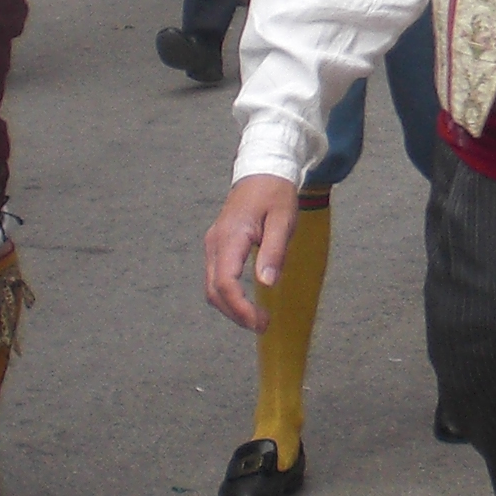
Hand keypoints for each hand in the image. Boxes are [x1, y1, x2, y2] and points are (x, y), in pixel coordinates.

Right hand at [206, 174, 300, 330]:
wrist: (262, 171)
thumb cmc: (275, 193)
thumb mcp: (283, 220)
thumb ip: (274, 252)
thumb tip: (267, 284)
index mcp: (231, 236)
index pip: (226, 282)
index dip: (240, 308)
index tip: (259, 322)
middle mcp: (215, 243)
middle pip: (214, 291)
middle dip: (235, 314)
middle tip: (262, 325)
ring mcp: (213, 245)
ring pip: (212, 287)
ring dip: (231, 307)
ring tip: (257, 318)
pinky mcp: (217, 246)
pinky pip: (216, 278)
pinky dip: (228, 295)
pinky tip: (247, 301)